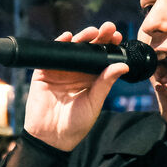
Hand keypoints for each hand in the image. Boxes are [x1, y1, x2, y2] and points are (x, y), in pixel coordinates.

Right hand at [22, 21, 129, 151]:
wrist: (51, 138)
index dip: (110, 46)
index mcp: (91, 79)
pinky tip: (68, 37)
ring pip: (72, 48)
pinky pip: (51, 55)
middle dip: (99, 37)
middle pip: (88, 49)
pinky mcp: (44, 72)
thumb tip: (123, 65)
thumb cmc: (75, 125)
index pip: (102, 58)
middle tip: (109, 28)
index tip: (118, 36)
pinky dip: (59, 44)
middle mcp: (76, 72)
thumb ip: (105, 83)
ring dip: (82, 37)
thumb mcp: (94, 103)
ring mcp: (60, 71)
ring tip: (92, 32)